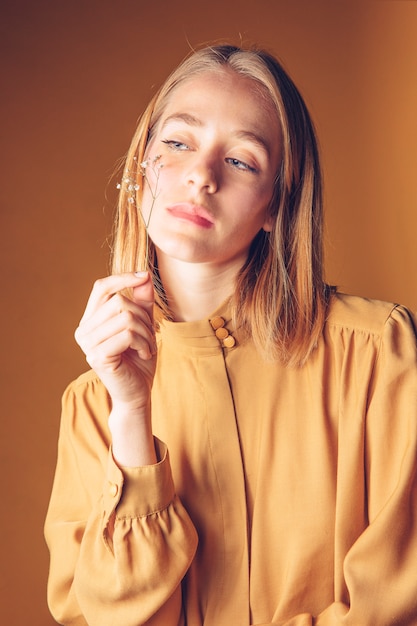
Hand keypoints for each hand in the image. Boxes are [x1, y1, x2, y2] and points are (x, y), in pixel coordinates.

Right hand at [75, 272, 156, 411]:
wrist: (137, 393)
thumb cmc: (138, 360)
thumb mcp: (143, 325)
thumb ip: (142, 301)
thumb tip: (144, 275)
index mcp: (90, 320)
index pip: (101, 288)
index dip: (122, 278)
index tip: (144, 275)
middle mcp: (84, 330)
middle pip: (119, 302)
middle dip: (143, 316)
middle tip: (150, 335)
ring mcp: (88, 344)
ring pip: (125, 317)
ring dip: (146, 332)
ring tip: (148, 346)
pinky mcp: (98, 356)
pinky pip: (128, 334)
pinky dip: (144, 343)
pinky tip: (145, 354)